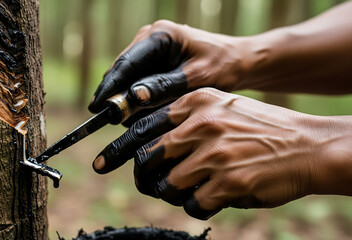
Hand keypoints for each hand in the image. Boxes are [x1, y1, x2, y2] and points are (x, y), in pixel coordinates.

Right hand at [88, 20, 245, 124]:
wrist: (236, 62)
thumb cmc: (222, 67)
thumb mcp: (197, 79)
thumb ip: (165, 87)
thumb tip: (134, 96)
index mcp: (160, 35)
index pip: (127, 62)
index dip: (110, 86)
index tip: (97, 107)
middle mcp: (149, 38)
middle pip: (121, 70)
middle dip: (116, 96)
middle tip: (114, 120)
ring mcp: (148, 50)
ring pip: (126, 78)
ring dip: (128, 100)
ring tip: (136, 119)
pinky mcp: (151, 62)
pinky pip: (136, 82)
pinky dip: (137, 99)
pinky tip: (144, 113)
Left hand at [93, 88, 351, 219]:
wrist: (307, 145)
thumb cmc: (259, 128)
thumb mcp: (221, 106)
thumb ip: (184, 119)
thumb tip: (145, 142)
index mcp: (196, 103)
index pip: (142, 126)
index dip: (117, 148)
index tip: (99, 163)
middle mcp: (202, 125)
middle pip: (147, 158)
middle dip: (142, 176)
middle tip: (148, 183)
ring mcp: (214, 155)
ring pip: (167, 185)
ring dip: (172, 193)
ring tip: (190, 189)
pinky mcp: (228, 183)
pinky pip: (193, 204)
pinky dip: (196, 205)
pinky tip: (213, 196)